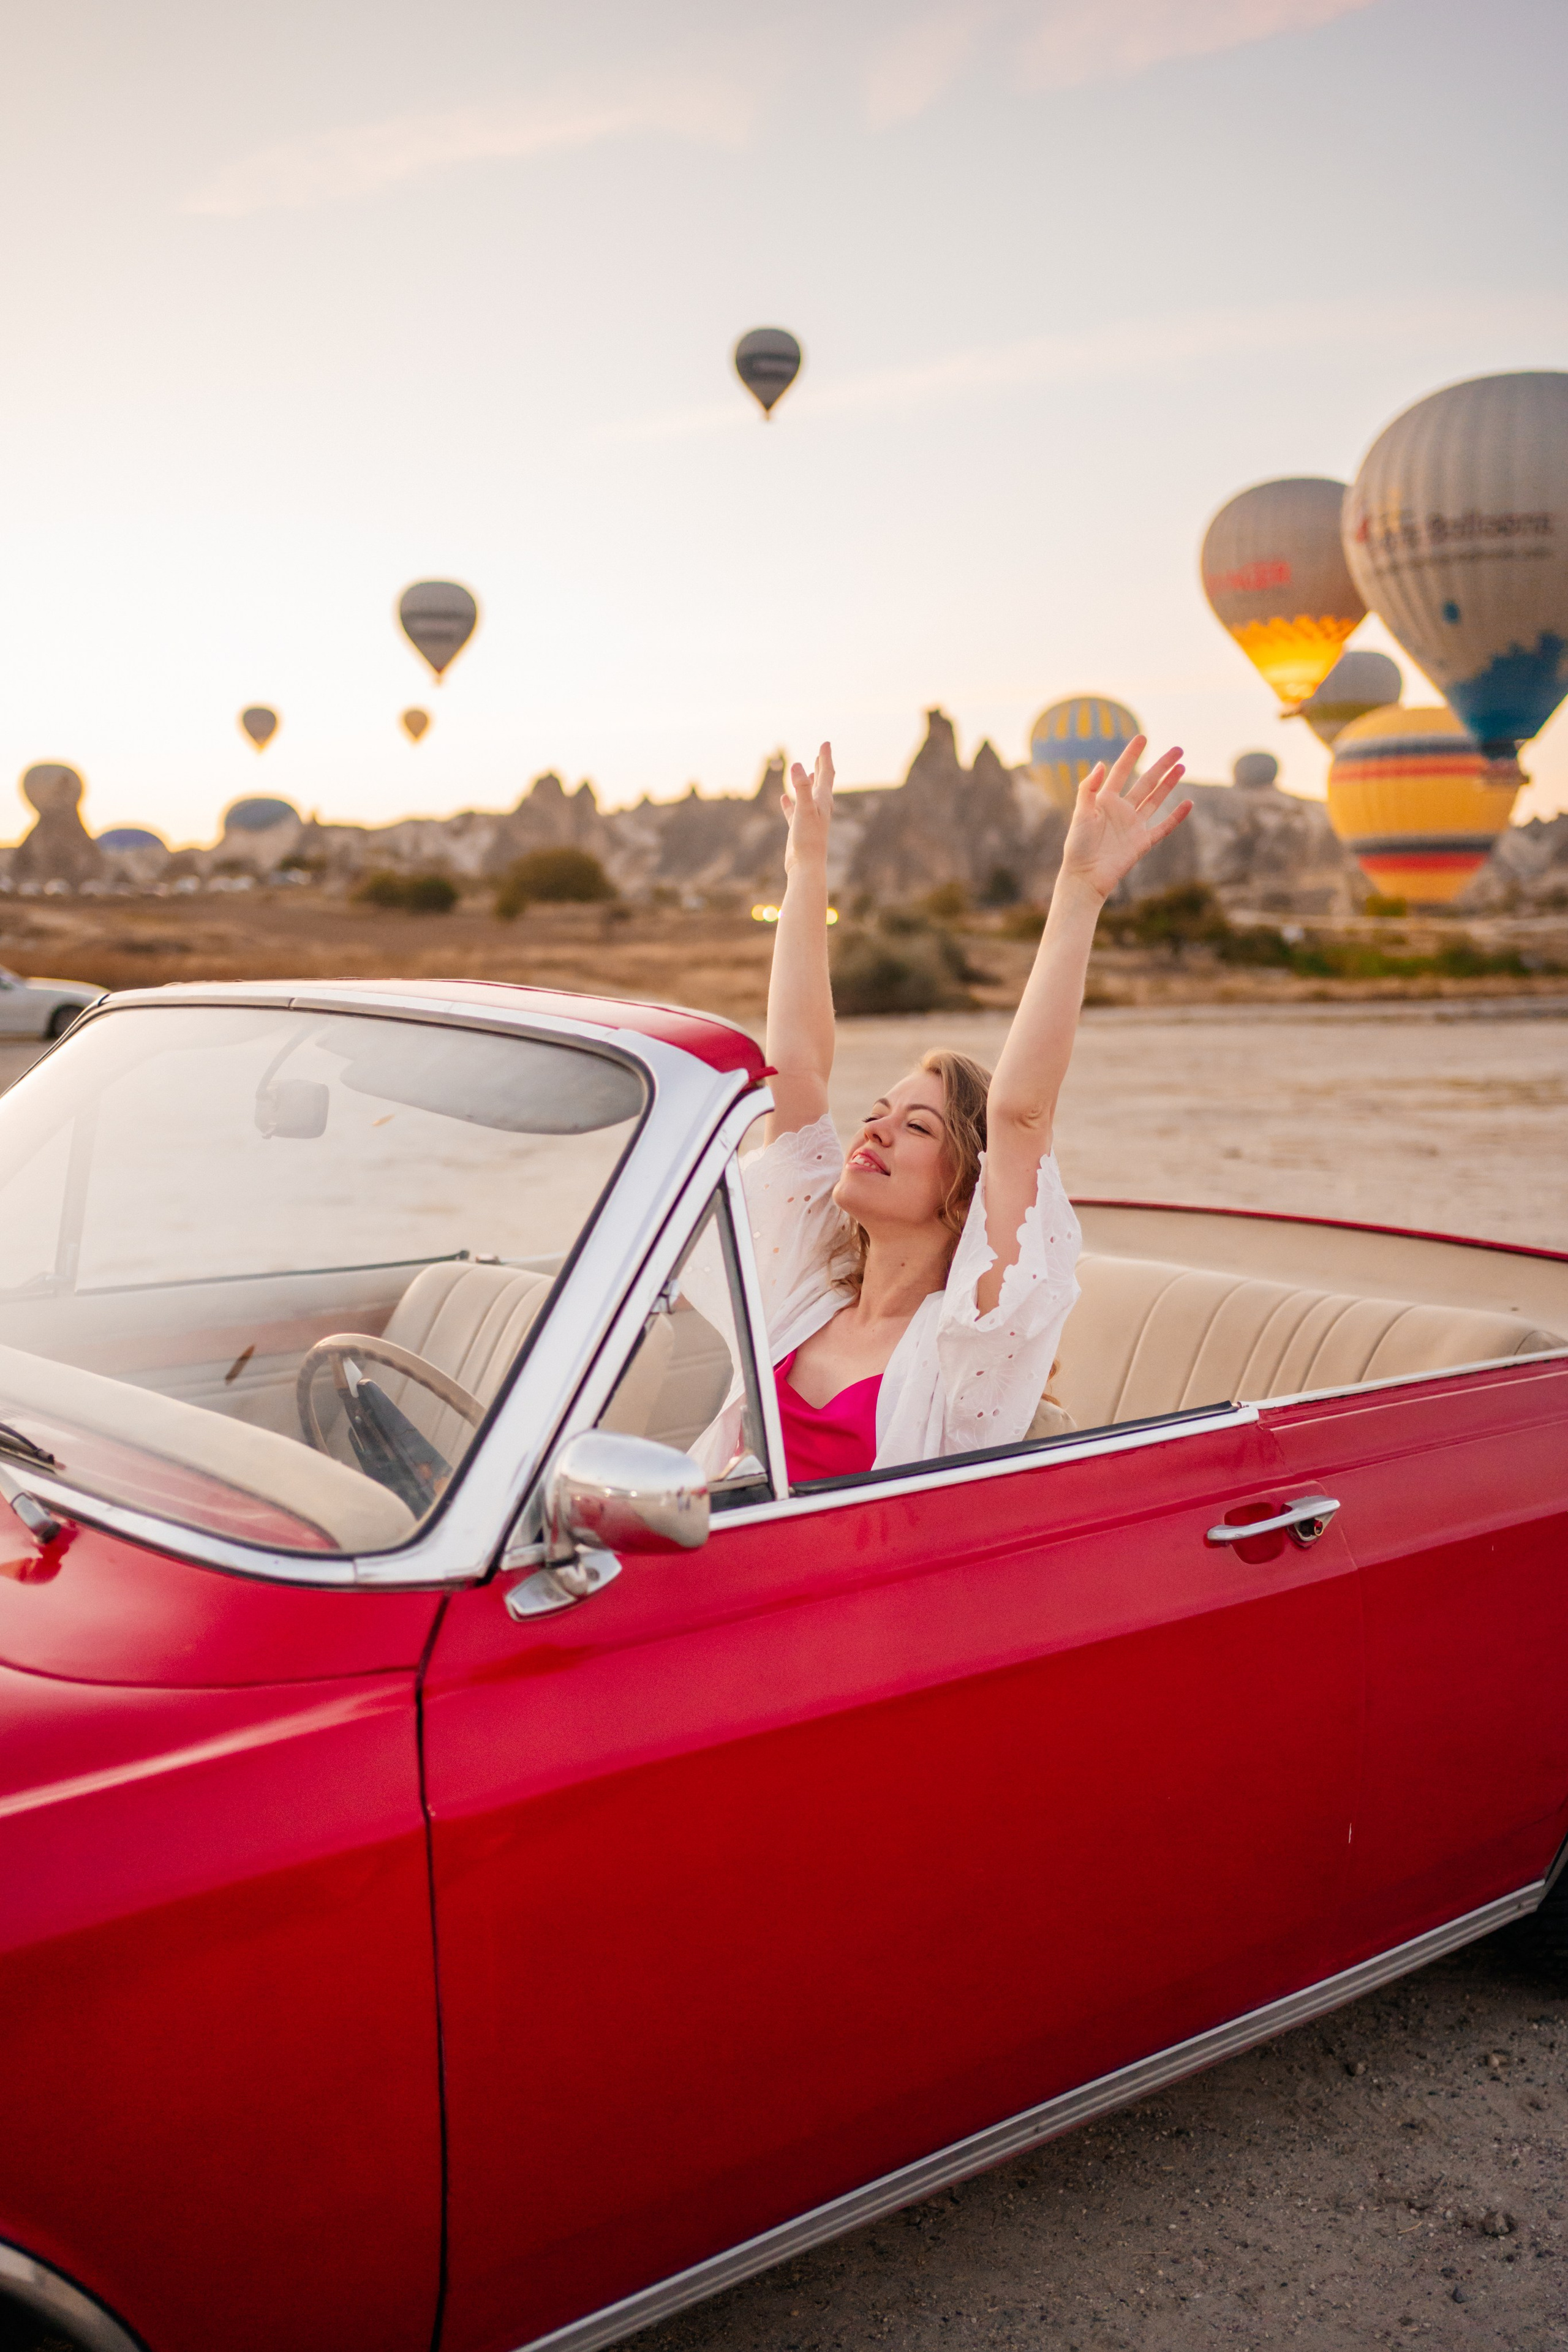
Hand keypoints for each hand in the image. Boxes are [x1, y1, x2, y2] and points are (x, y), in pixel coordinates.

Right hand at [781, 741, 833, 874]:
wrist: (806, 867)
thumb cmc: (809, 840)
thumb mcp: (804, 809)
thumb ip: (801, 787)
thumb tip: (797, 765)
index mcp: (824, 801)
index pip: (826, 774)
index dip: (825, 758)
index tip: (825, 743)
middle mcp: (819, 808)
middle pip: (822, 783)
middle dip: (821, 767)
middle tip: (821, 753)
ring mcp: (809, 818)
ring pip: (809, 796)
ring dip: (808, 783)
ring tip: (808, 772)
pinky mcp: (799, 829)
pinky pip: (794, 811)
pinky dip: (790, 802)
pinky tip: (784, 798)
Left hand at [1058, 737, 1190, 901]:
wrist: (1085, 876)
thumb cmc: (1078, 846)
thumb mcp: (1080, 814)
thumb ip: (1088, 788)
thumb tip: (1101, 763)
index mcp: (1105, 801)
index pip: (1121, 772)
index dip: (1131, 755)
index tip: (1142, 737)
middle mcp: (1122, 810)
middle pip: (1146, 782)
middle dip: (1161, 766)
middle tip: (1178, 749)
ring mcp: (1134, 826)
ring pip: (1156, 799)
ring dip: (1169, 784)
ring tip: (1182, 767)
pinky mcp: (1143, 842)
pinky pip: (1163, 827)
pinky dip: (1176, 816)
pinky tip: (1188, 803)